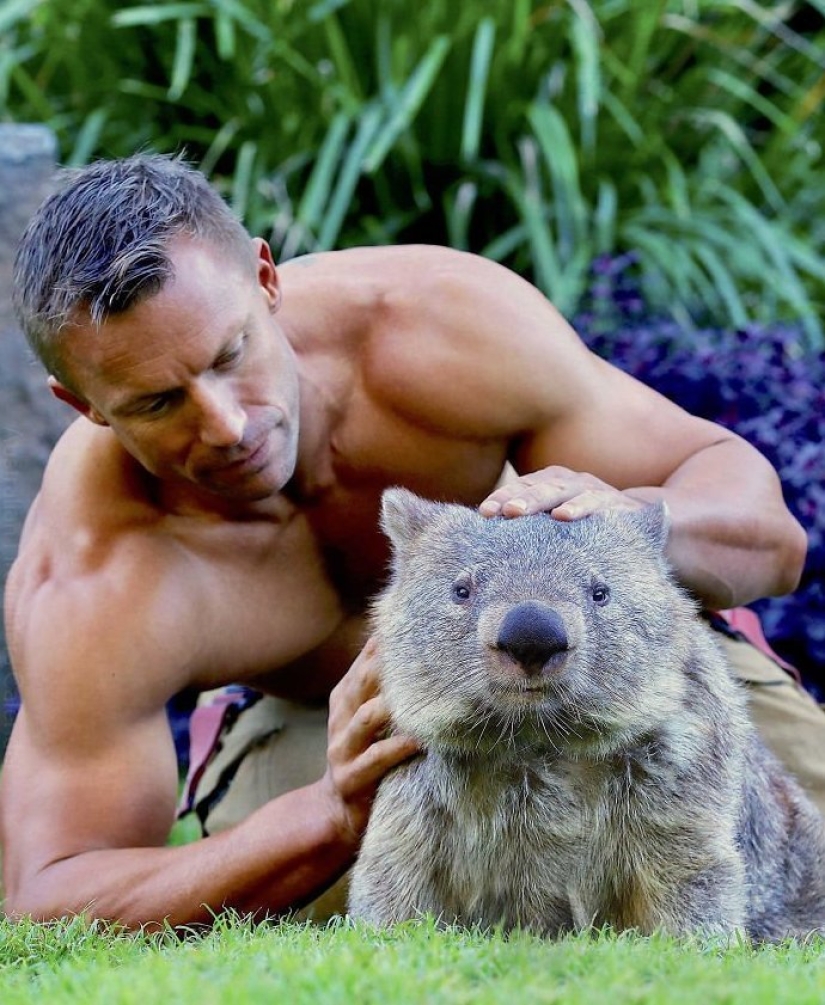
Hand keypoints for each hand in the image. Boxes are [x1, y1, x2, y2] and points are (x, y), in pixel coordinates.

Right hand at [322, 639, 419, 843]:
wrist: (337, 813)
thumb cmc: (367, 755)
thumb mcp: (373, 718)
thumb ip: (388, 689)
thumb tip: (422, 647)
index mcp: (346, 697)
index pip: (366, 660)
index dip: (387, 642)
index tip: (416, 621)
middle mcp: (341, 717)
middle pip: (362, 681)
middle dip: (388, 664)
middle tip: (422, 648)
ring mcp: (342, 748)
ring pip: (365, 717)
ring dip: (392, 705)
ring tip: (420, 696)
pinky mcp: (350, 778)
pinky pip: (376, 759)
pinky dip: (399, 747)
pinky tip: (421, 740)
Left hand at [479, 465, 645, 520]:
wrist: (647, 527)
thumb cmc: (591, 532)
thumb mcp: (560, 530)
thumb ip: (532, 533)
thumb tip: (492, 553)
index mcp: (554, 486)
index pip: (523, 487)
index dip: (503, 497)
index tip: (483, 513)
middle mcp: (572, 484)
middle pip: (538, 487)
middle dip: (515, 498)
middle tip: (496, 511)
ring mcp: (595, 492)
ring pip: (562, 491)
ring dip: (538, 500)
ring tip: (516, 512)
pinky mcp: (618, 506)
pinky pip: (597, 504)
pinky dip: (579, 508)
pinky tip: (563, 516)